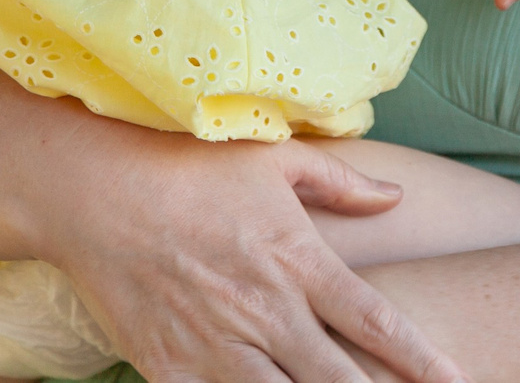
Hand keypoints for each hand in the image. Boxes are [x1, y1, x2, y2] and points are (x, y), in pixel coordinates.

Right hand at [35, 122, 470, 382]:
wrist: (95, 191)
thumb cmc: (190, 166)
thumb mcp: (274, 160)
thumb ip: (342, 182)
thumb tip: (399, 198)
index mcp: (299, 261)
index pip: (378, 323)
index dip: (423, 362)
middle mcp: (266, 311)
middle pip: (340, 382)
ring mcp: (217, 346)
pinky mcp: (170, 370)